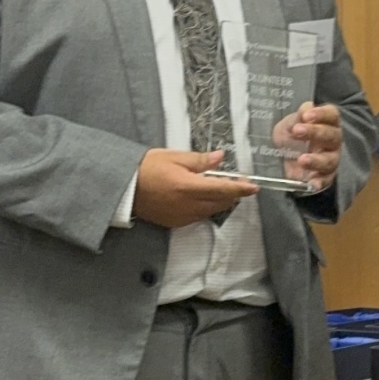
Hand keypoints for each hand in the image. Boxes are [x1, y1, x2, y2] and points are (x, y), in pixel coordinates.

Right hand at [133, 148, 258, 227]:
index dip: (241, 189)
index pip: (223, 189)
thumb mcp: (173, 157)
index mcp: (189, 187)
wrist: (124, 188)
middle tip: (238, 183)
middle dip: (232, 194)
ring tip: (222, 189)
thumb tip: (220, 158)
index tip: (254, 187)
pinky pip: (198, 216)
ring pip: (211, 211)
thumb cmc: (147, 167)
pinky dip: (206, 207)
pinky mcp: (176, 222)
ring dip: (220, 201)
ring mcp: (182, 216)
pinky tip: (203, 198)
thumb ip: (199, 160)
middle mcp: (188, 205)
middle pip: (220, 202)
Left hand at [272, 102, 341, 191]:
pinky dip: (319, 182)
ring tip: (302, 159)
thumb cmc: (293, 135)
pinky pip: (326, 180)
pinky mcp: (325, 177)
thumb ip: (298, 117)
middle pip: (331, 135)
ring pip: (329, 160)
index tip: (306, 115)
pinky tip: (311, 183)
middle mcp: (334, 140)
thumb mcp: (291, 123)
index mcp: (328, 122)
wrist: (286, 158)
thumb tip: (306, 108)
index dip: (321, 114)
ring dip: (316, 160)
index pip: (331, 115)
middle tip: (297, 130)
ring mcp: (331, 159)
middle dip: (315, 132)